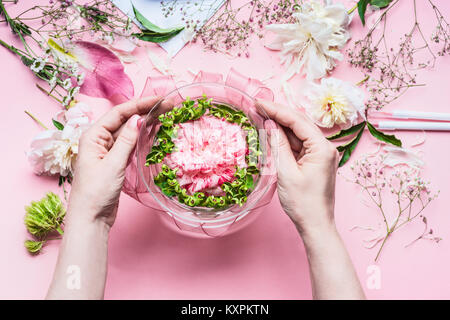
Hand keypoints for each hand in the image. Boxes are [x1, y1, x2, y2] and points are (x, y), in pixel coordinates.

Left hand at [66, 96, 160, 228]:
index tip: (159, 100)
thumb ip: (127, 141)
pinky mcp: (115, 161)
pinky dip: (142, 136)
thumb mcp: (113, 164)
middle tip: (168, 105)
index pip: (119, 113)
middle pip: (125, 119)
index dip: (140, 104)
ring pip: (129, 131)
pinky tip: (154, 130)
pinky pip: (130, 143)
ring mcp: (108, 150)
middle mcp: (99, 140)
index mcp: (93, 136)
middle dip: (146, 110)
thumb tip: (139, 119)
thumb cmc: (96, 192)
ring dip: (146, 122)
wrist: (91, 218)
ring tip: (165, 114)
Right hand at [256, 100, 338, 236]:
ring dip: (280, 125)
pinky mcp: (314, 161)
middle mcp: (325, 147)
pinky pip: (299, 144)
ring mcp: (320, 154)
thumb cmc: (303, 203)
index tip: (259, 103)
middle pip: (299, 123)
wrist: (315, 225)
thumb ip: (278, 145)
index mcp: (322, 148)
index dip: (277, 110)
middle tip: (258, 106)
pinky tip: (272, 133)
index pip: (297, 121)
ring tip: (261, 116)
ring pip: (298, 133)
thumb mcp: (286, 172)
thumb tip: (271, 124)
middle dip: (278, 114)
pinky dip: (285, 139)